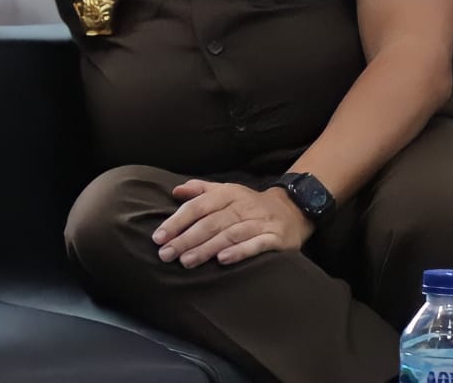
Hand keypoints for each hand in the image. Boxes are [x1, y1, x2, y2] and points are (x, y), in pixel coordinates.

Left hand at [152, 180, 313, 267]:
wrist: (293, 209)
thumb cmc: (249, 204)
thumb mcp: (226, 191)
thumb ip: (200, 190)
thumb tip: (175, 191)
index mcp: (227, 194)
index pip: (197, 206)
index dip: (177, 221)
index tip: (158, 237)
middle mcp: (242, 206)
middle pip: (210, 223)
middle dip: (186, 239)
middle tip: (166, 254)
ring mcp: (260, 222)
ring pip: (229, 234)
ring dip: (206, 248)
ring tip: (186, 262)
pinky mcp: (276, 238)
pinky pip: (257, 244)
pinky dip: (239, 252)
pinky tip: (222, 260)